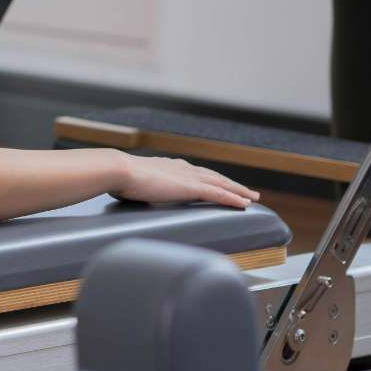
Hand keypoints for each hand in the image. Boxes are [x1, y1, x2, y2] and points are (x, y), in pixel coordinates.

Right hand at [109, 151, 258, 208]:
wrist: (118, 171)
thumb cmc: (118, 178)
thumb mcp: (132, 184)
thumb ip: (140, 190)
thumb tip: (135, 197)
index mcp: (168, 166)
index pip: (195, 173)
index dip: (209, 178)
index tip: (219, 182)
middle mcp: (182, 168)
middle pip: (214, 176)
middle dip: (231, 183)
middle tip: (246, 191)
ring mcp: (187, 176)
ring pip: (221, 184)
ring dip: (238, 190)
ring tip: (252, 197)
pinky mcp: (191, 187)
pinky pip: (218, 193)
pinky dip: (233, 198)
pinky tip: (244, 204)